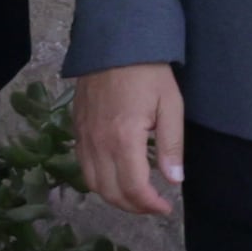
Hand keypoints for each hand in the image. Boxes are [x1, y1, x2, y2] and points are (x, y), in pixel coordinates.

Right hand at [77, 62, 189, 217]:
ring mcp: (84, 136)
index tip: (165, 208)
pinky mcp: (77, 128)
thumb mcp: (170, 104)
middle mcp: (98, 143)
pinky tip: (116, 176)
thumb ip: (171, 146)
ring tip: (136, 197)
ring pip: (92, 183)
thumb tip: (174, 181)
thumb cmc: (148, 71)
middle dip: (133, 207)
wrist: (114, 41)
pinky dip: (98, 181)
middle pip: (110, 192)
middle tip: (153, 206)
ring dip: (114, 197)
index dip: (150, 206)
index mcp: (123, 138)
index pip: (133, 188)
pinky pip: (83, 166)